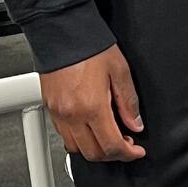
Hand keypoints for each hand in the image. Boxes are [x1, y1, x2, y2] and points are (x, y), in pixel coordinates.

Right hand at [41, 44, 145, 162]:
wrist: (61, 31)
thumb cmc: (90, 46)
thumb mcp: (120, 71)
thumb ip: (129, 102)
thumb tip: (135, 124)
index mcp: (92, 106)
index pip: (112, 146)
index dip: (128, 154)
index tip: (136, 151)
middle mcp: (72, 114)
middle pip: (93, 154)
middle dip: (113, 154)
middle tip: (126, 144)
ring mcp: (58, 113)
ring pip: (76, 149)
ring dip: (95, 149)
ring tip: (108, 136)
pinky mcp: (50, 108)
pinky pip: (64, 135)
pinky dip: (79, 139)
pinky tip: (90, 127)